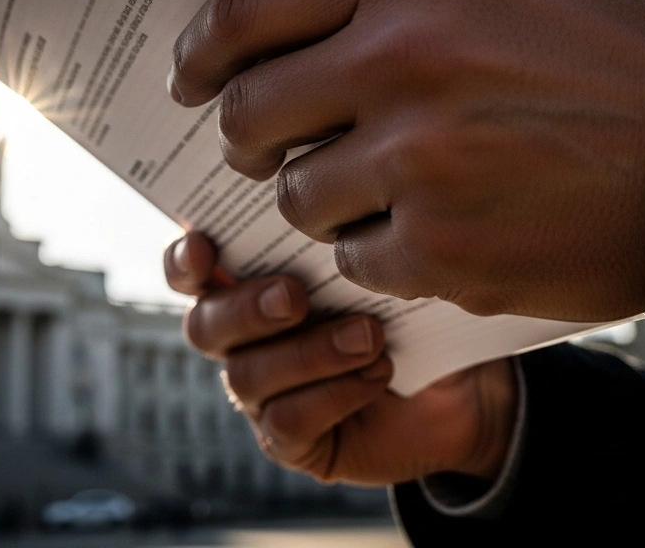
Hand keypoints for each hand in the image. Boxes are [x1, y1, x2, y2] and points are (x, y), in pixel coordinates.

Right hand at [166, 232, 518, 485]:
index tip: (203, 246)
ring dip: (308, 352)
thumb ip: (338, 240)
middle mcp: (243, 342)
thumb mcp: (377, 265)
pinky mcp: (292, 442)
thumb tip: (327, 202)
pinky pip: (287, 422)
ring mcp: (262, 396)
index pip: (189, 273)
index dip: (183, 262)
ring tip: (370, 335)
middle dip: (246, 308)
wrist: (461, 385)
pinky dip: (333, 394)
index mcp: (248, 287)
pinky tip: (377, 373)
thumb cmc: (410, 308)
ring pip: (247, 376)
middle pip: (204, 327)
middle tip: (295, 296)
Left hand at [168, 0, 644, 321]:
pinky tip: (438, 232)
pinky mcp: (445, 250)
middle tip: (269, 151)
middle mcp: (402, 59)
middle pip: (248, 113)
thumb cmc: (603, 54)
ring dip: (322, 203)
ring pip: (295, 197)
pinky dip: (382, 255)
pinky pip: (355, 261)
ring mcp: (420, 160)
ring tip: (386, 191)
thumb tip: (270, 39)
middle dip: (247, 140)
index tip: (188, 80)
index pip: (245, 11)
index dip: (199, 51)